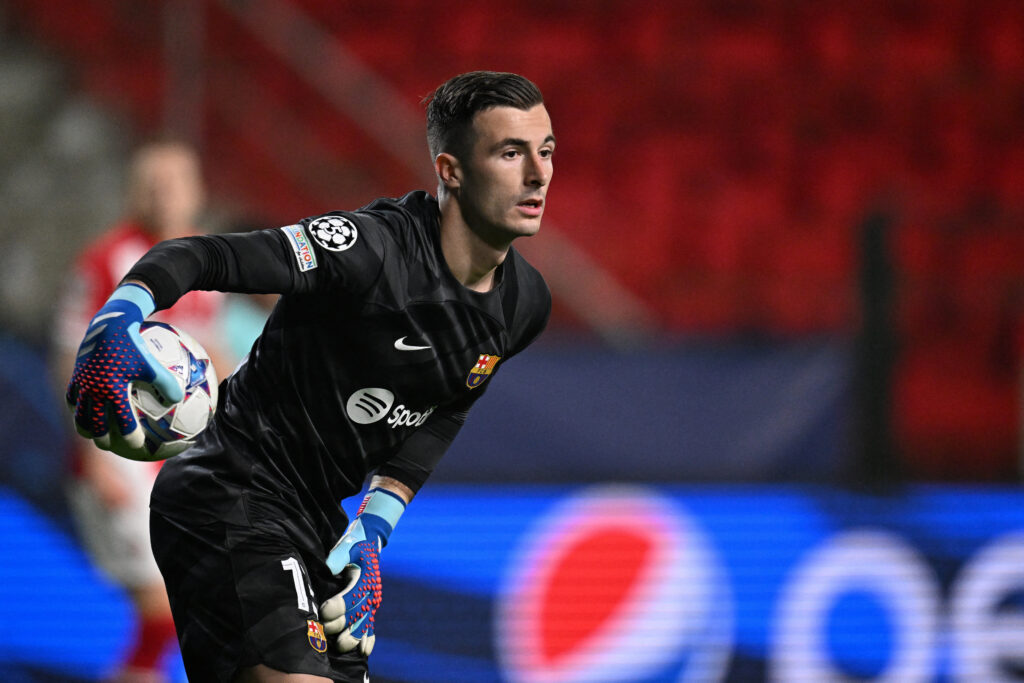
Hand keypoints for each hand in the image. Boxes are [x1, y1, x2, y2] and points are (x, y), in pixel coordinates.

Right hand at [65, 284, 181, 457]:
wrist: (110, 322)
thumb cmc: (135, 343)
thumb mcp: (153, 364)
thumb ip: (167, 383)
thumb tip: (179, 400)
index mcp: (114, 391)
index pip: (121, 424)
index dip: (130, 438)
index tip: (138, 447)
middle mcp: (94, 391)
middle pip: (94, 425)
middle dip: (102, 438)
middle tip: (110, 447)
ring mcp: (81, 384)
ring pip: (79, 414)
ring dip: (86, 427)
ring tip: (93, 434)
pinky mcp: (76, 375)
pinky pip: (73, 396)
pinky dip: (78, 407)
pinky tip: (85, 409)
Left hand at [320, 487, 406, 656]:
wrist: (369, 539)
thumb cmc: (354, 542)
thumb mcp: (348, 544)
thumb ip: (338, 556)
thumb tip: (329, 567)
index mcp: (364, 577)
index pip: (351, 596)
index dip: (337, 606)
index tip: (323, 612)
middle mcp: (370, 591)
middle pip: (356, 614)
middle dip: (339, 624)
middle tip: (323, 629)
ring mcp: (371, 599)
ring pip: (364, 623)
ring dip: (353, 636)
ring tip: (341, 646)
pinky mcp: (369, 604)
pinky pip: (371, 625)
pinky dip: (368, 639)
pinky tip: (364, 652)